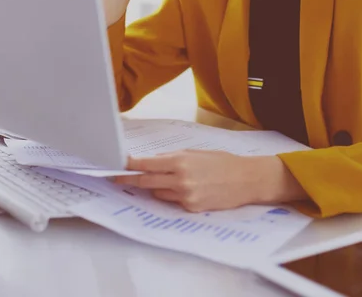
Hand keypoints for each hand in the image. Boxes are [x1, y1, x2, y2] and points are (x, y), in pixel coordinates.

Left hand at [114, 150, 307, 211]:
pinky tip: (178, 189)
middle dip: (130, 180)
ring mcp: (185, 197)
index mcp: (180, 161)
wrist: (245, 179)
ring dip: (153, 187)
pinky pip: (172, 202)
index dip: (129, 166)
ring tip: (154, 181)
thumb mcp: (195, 153)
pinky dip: (170, 195)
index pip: (146, 164)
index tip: (117, 166)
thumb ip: (172, 158)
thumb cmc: (221, 162)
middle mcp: (180, 180)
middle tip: (116, 179)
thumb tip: (152, 162)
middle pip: (145, 181)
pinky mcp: (191, 209)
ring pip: (157, 193)